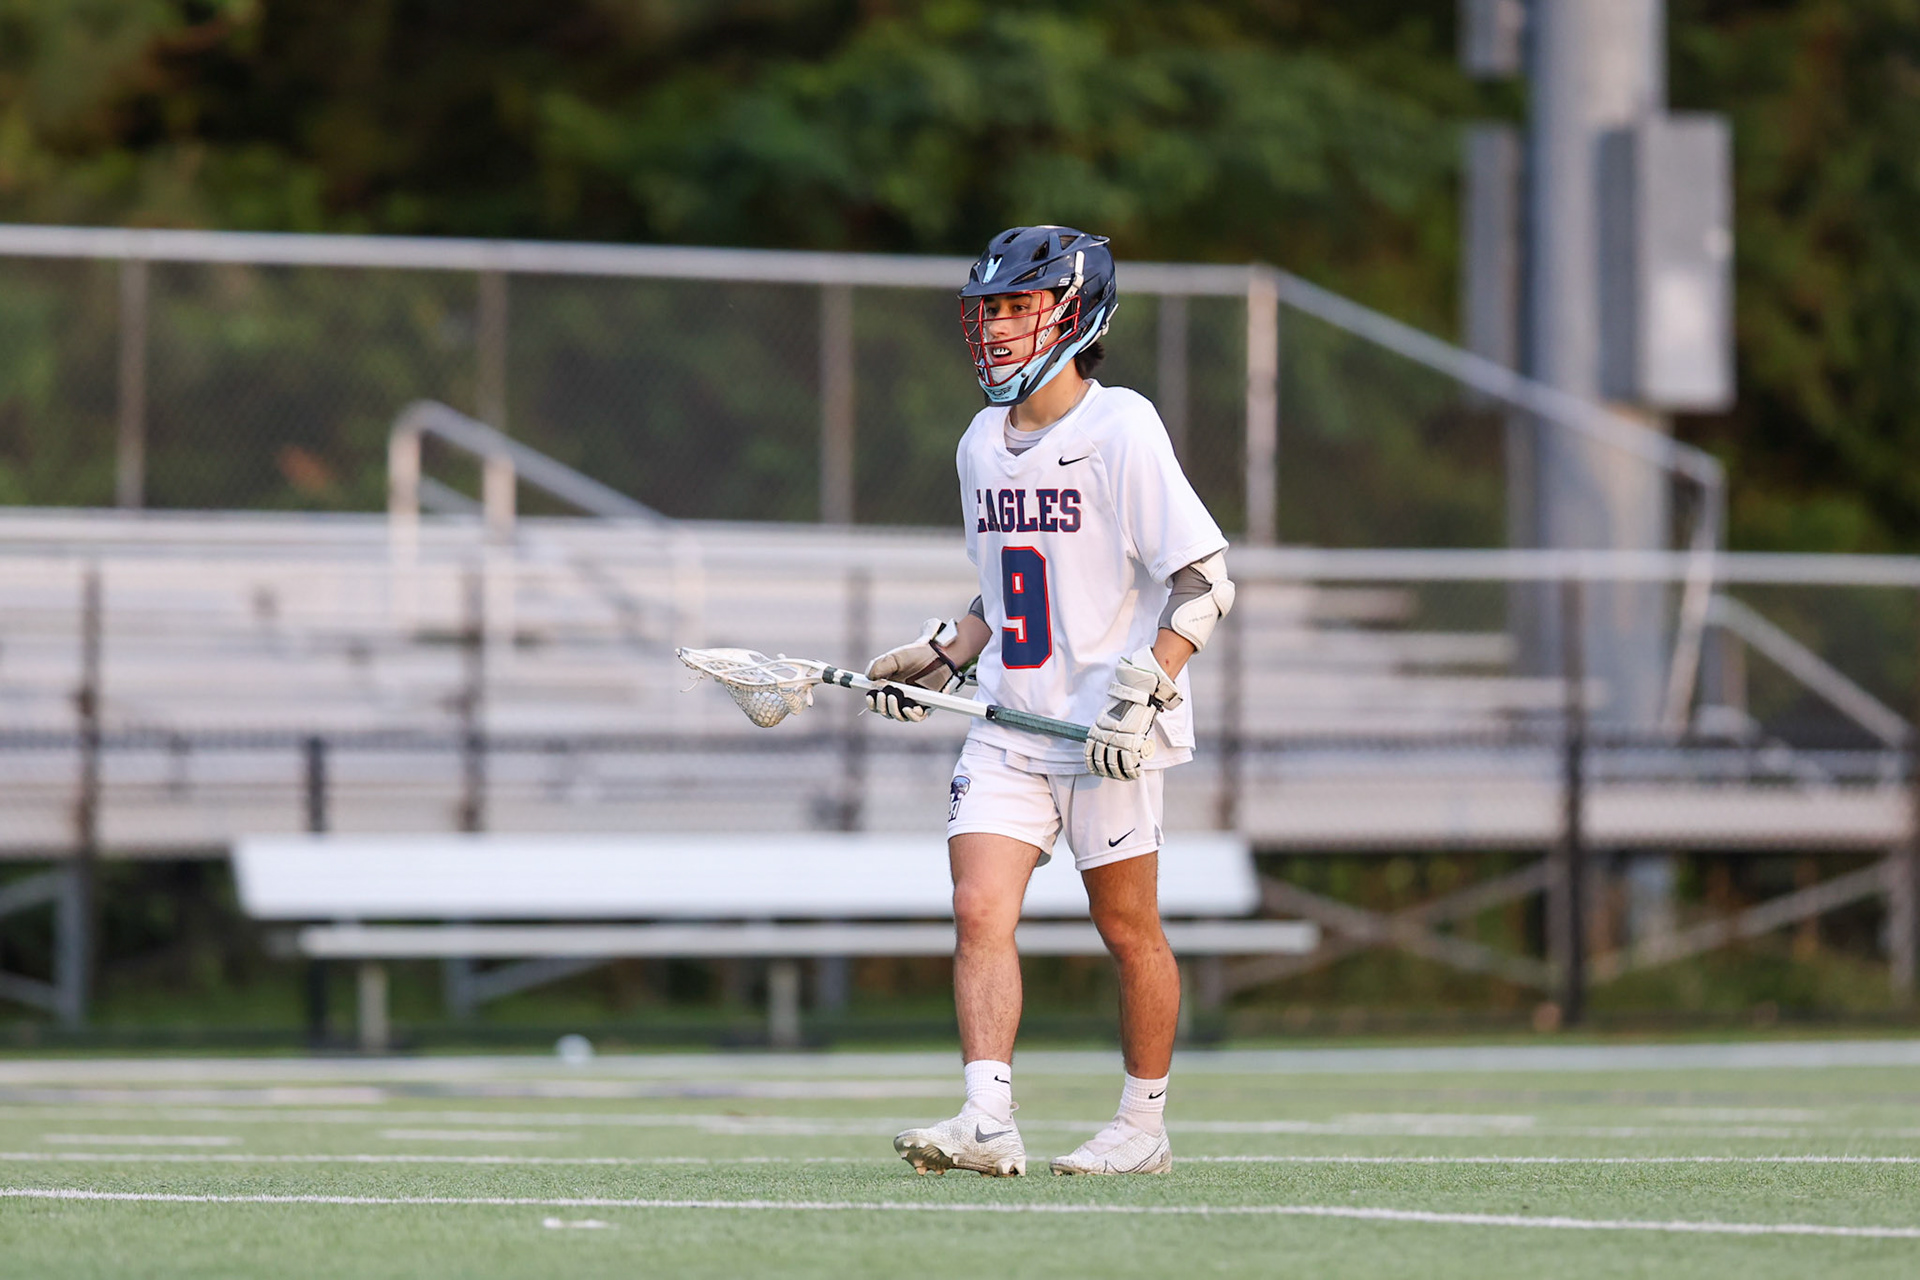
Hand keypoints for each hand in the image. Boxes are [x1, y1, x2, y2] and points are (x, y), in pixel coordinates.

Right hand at [864, 619, 964, 721]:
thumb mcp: (894, 658)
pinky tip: (907, 708)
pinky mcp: (926, 706)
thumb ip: (879, 666)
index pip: (876, 702)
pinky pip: (916, 717)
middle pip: (885, 712)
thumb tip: (868, 677)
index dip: (871, 703)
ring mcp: (912, 703)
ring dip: (893, 710)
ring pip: (898, 716)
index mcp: (889, 688)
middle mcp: (899, 698)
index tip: (870, 697)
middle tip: (882, 695)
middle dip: (881, 706)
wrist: (937, 654)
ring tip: (893, 697)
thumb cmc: (915, 655)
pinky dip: (910, 715)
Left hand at [1084, 646, 1180, 779]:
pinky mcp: (1131, 744)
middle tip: (1114, 776)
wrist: (1138, 696)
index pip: (1088, 754)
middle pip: (1101, 763)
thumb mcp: (1109, 716)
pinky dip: (1131, 773)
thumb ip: (1106, 731)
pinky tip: (1136, 773)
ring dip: (1120, 775)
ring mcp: (1117, 742)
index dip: (1092, 767)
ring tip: (1126, 777)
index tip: (1097, 772)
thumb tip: (1108, 746)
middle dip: (1106, 773)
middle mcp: (1104, 738)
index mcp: (1096, 731)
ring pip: (1114, 766)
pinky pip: (1129, 765)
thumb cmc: (1126, 704)